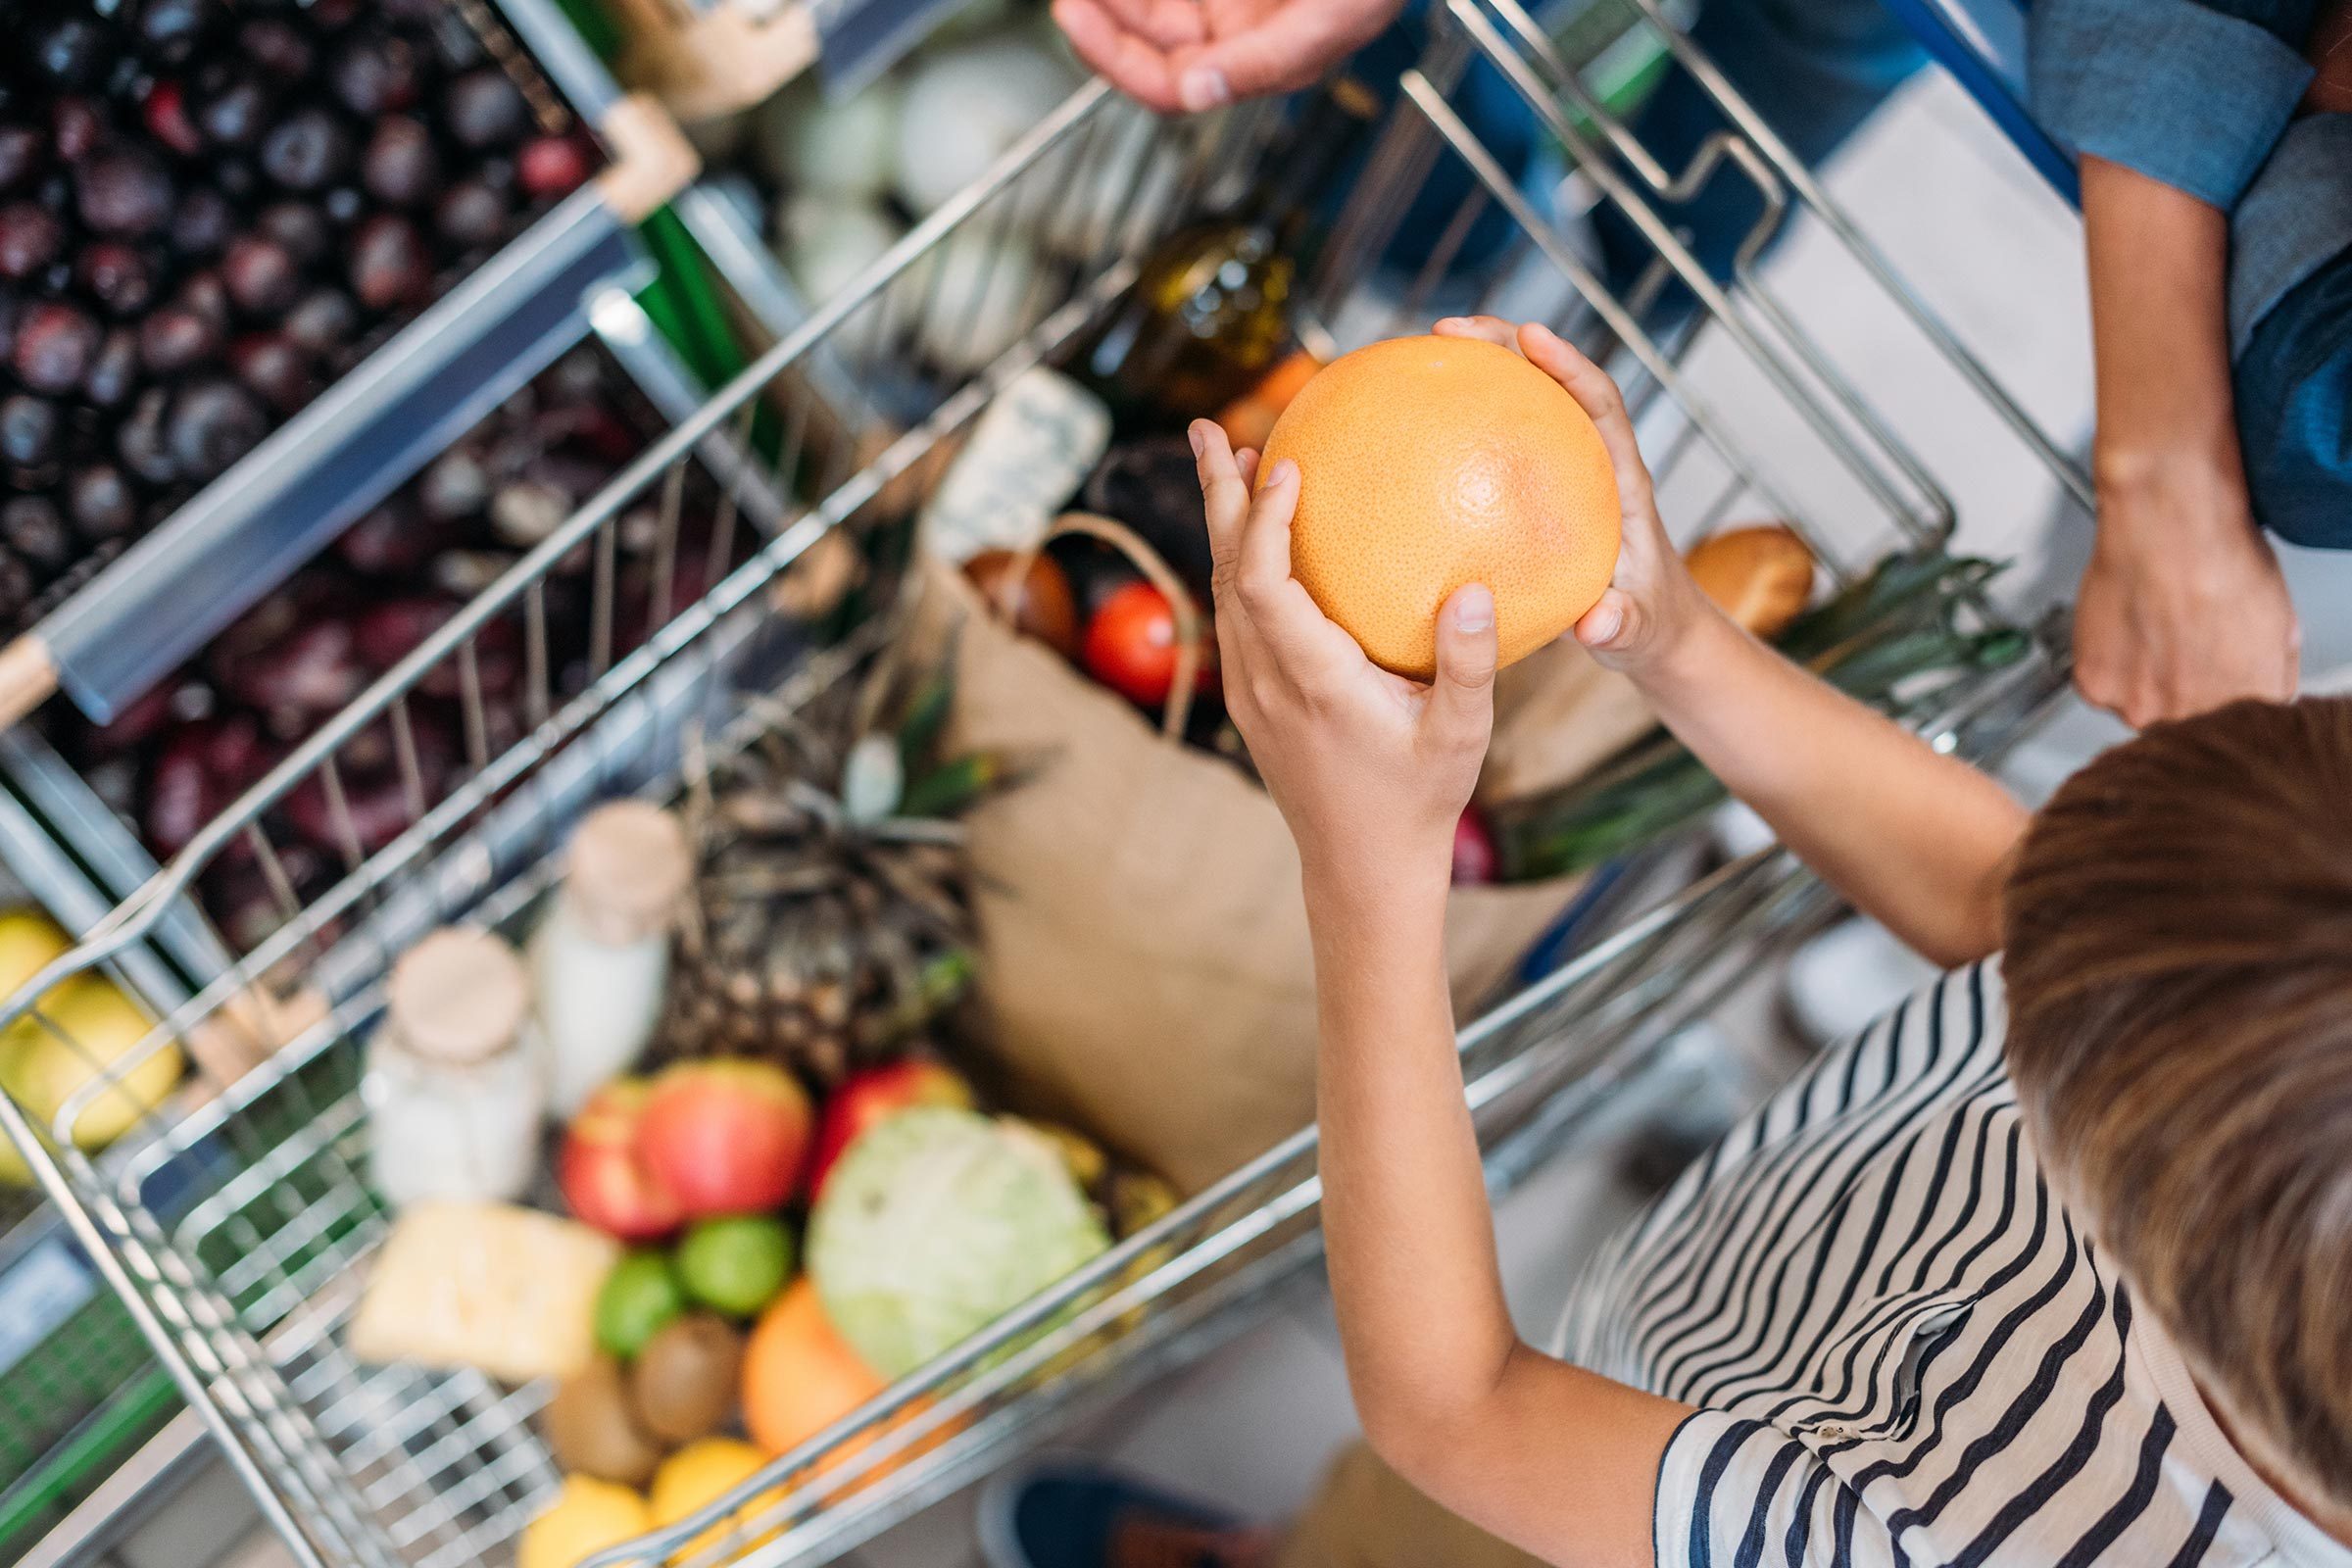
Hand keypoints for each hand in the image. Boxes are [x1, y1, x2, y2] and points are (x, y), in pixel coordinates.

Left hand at [1052, 0, 1399, 112]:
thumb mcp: (1332, 20)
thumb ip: (1267, 59)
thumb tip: (1195, 92)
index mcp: (1261, 63)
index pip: (1168, 84)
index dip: (1112, 58)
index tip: (1075, 17)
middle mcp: (1238, 32)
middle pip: (1146, 40)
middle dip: (1103, 17)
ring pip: (1151, 3)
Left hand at [1189, 419, 1493, 909]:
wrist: (1361, 871)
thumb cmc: (1418, 802)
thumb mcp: (1459, 735)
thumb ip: (1468, 663)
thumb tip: (1475, 590)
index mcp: (1311, 681)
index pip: (1265, 584)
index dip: (1264, 520)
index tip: (1282, 463)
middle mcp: (1266, 682)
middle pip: (1225, 572)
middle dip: (1218, 497)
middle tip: (1211, 429)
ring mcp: (1251, 693)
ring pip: (1221, 593)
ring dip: (1225, 526)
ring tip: (1230, 460)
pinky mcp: (1253, 703)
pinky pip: (1233, 618)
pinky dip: (1238, 565)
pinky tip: (1259, 538)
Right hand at [1429, 316, 1722, 682]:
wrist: (1651, 628)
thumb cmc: (1647, 624)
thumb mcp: (1638, 631)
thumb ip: (1621, 626)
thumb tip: (1595, 624)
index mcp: (1622, 480)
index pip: (1601, 404)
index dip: (1569, 366)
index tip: (1532, 336)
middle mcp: (1594, 461)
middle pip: (1553, 382)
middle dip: (1506, 345)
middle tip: (1447, 329)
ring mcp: (1565, 472)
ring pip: (1524, 403)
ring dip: (1480, 370)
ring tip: (1422, 351)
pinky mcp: (1539, 490)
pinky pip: (1497, 445)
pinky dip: (1463, 425)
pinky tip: (1412, 429)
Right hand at [2073, 453, 2298, 727]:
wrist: (2168, 530)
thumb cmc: (2223, 561)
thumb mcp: (2281, 621)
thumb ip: (2273, 672)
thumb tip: (2268, 689)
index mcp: (2247, 706)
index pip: (2234, 726)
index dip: (2224, 697)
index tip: (2214, 679)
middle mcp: (2193, 717)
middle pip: (2184, 722)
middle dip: (2183, 692)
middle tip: (2180, 648)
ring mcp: (2141, 707)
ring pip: (2141, 707)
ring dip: (2144, 681)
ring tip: (2153, 632)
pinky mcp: (2097, 687)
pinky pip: (2103, 687)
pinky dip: (2109, 664)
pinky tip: (2128, 627)